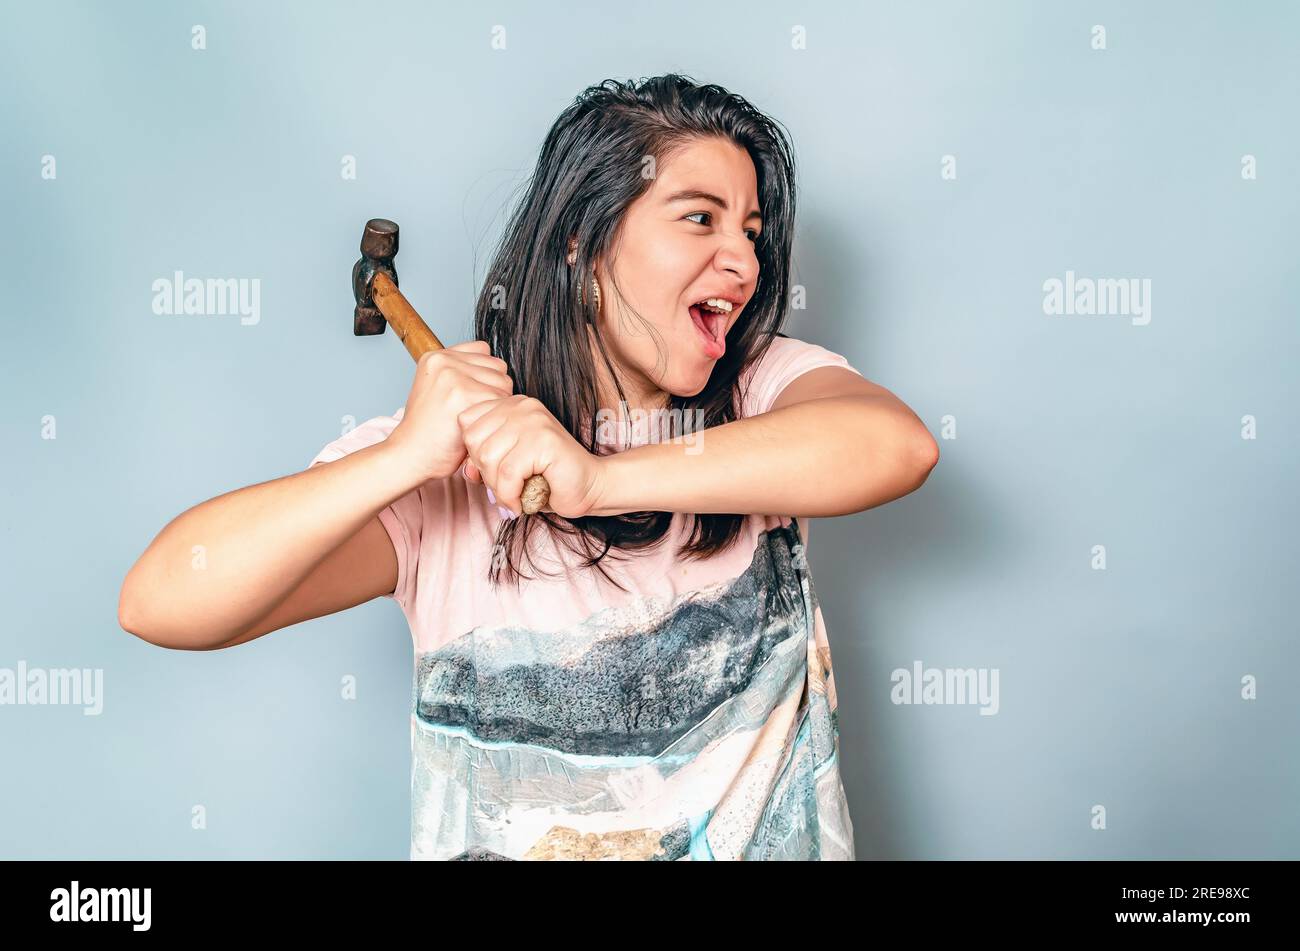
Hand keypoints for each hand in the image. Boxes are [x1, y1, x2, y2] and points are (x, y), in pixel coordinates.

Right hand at [384, 340, 513, 482]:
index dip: (485, 375)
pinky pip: (501, 402)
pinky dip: (494, 419)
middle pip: (498, 367)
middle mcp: (444, 360)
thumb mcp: (437, 389)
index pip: (483, 350)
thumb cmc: (430, 430)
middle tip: (471, 412)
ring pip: (504, 384)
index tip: (470, 396)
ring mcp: (453, 376)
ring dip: (495, 406)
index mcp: (437, 356)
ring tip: (472, 420)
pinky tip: (475, 428)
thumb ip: (463, 372)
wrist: (411, 455)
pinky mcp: (464, 394)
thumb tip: (500, 367)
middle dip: (493, 391)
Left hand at [457, 395, 606, 518]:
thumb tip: (465, 469)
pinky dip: (510, 495)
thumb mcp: (507, 466)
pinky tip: (521, 503)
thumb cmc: (548, 478)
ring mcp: (534, 420)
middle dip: (484, 472)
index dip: (473, 454)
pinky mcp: (544, 440)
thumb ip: (483, 461)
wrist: (589, 486)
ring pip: (488, 457)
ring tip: (513, 496)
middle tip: (504, 488)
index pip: (466, 422)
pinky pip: (509, 472)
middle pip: (474, 440)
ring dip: (497, 487)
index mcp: (510, 405)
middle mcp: (522, 406)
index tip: (494, 472)